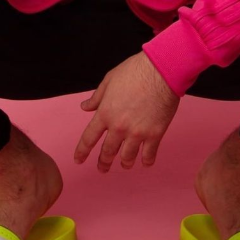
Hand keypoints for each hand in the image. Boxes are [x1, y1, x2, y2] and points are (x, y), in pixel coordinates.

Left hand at [74, 52, 179, 172]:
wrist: (160, 71)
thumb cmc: (134, 71)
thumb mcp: (109, 80)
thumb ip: (97, 97)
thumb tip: (85, 107)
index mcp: (105, 113)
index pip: (89, 138)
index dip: (82, 151)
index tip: (78, 160)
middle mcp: (119, 127)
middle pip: (108, 152)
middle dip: (103, 162)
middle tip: (102, 168)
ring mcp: (137, 133)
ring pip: (127, 157)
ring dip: (124, 163)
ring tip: (124, 165)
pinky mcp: (154, 134)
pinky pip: (148, 154)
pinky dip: (146, 161)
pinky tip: (145, 162)